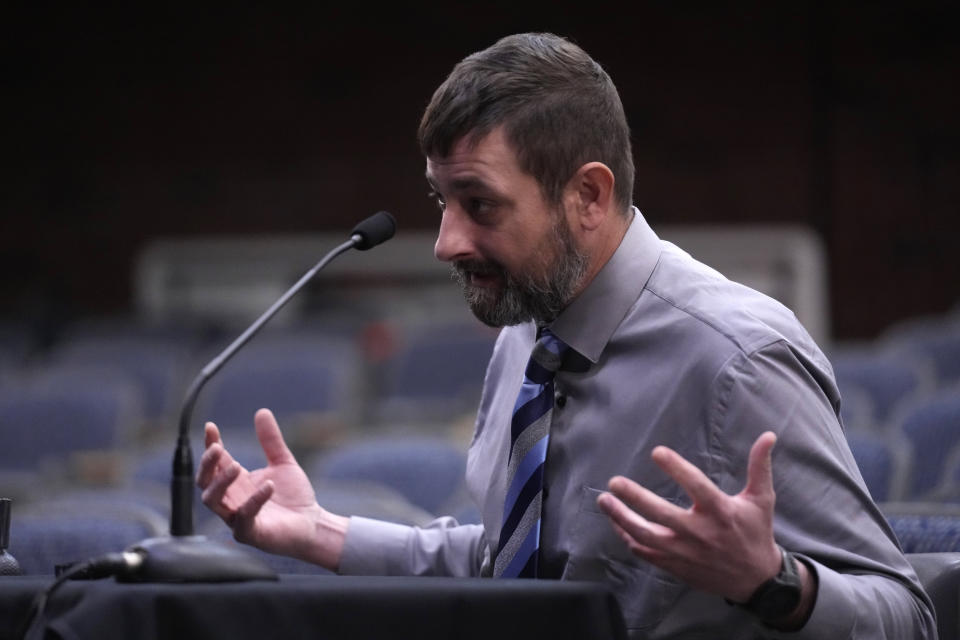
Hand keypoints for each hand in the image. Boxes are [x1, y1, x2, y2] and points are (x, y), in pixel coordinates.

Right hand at [196, 408, 347, 568]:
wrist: (313, 524)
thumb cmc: (295, 497)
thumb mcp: (282, 462)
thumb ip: (271, 440)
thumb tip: (262, 411)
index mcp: (237, 483)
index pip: (215, 463)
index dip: (210, 445)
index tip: (211, 427)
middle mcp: (232, 500)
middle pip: (205, 483)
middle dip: (207, 465)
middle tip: (216, 448)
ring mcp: (238, 518)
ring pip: (213, 501)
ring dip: (220, 482)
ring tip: (235, 466)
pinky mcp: (251, 533)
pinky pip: (243, 519)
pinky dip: (253, 501)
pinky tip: (268, 485)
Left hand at [596, 431, 781, 602]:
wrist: (756, 581)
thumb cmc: (756, 533)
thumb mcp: (762, 499)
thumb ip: (760, 467)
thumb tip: (768, 435)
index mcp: (721, 511)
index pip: (696, 486)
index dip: (676, 468)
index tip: (657, 452)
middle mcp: (700, 532)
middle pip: (661, 514)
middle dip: (634, 498)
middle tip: (614, 482)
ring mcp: (685, 552)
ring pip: (646, 536)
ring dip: (622, 518)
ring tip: (604, 501)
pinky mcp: (676, 566)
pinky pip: (645, 552)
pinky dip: (628, 538)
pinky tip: (616, 522)